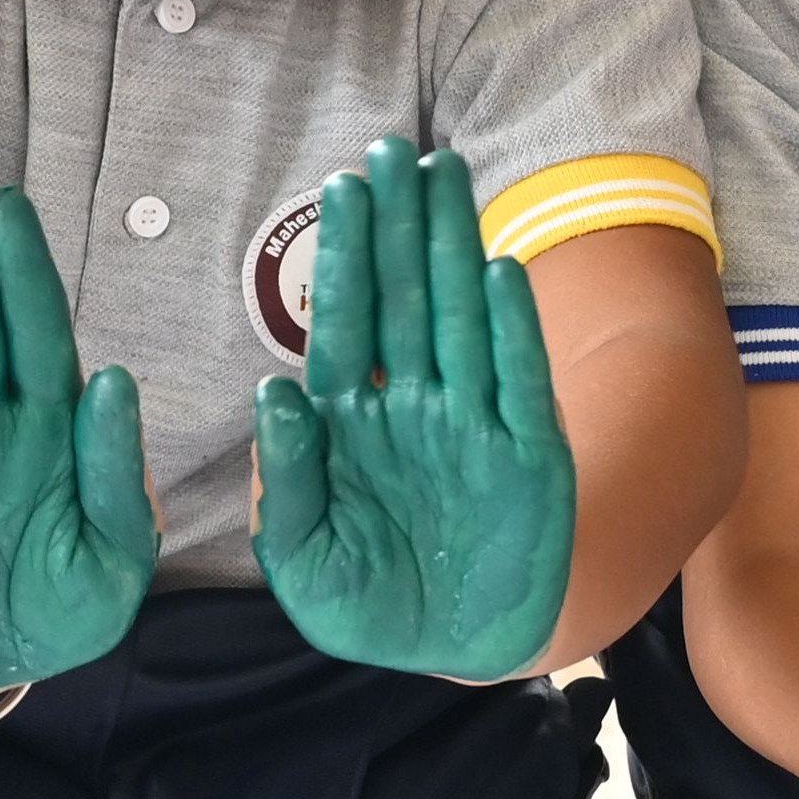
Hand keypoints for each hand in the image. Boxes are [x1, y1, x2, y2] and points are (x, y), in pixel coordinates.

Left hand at [251, 141, 573, 679]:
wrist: (451, 648)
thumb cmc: (365, 603)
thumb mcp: (302, 556)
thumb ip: (283, 480)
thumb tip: (272, 393)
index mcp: (347, 423)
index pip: (343, 323)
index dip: (346, 255)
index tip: (344, 186)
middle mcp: (408, 408)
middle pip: (404, 299)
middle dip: (399, 227)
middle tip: (397, 150)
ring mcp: (469, 425)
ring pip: (460, 319)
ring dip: (454, 249)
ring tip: (448, 177)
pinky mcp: (526, 456)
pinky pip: (518, 382)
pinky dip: (511, 329)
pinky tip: (499, 271)